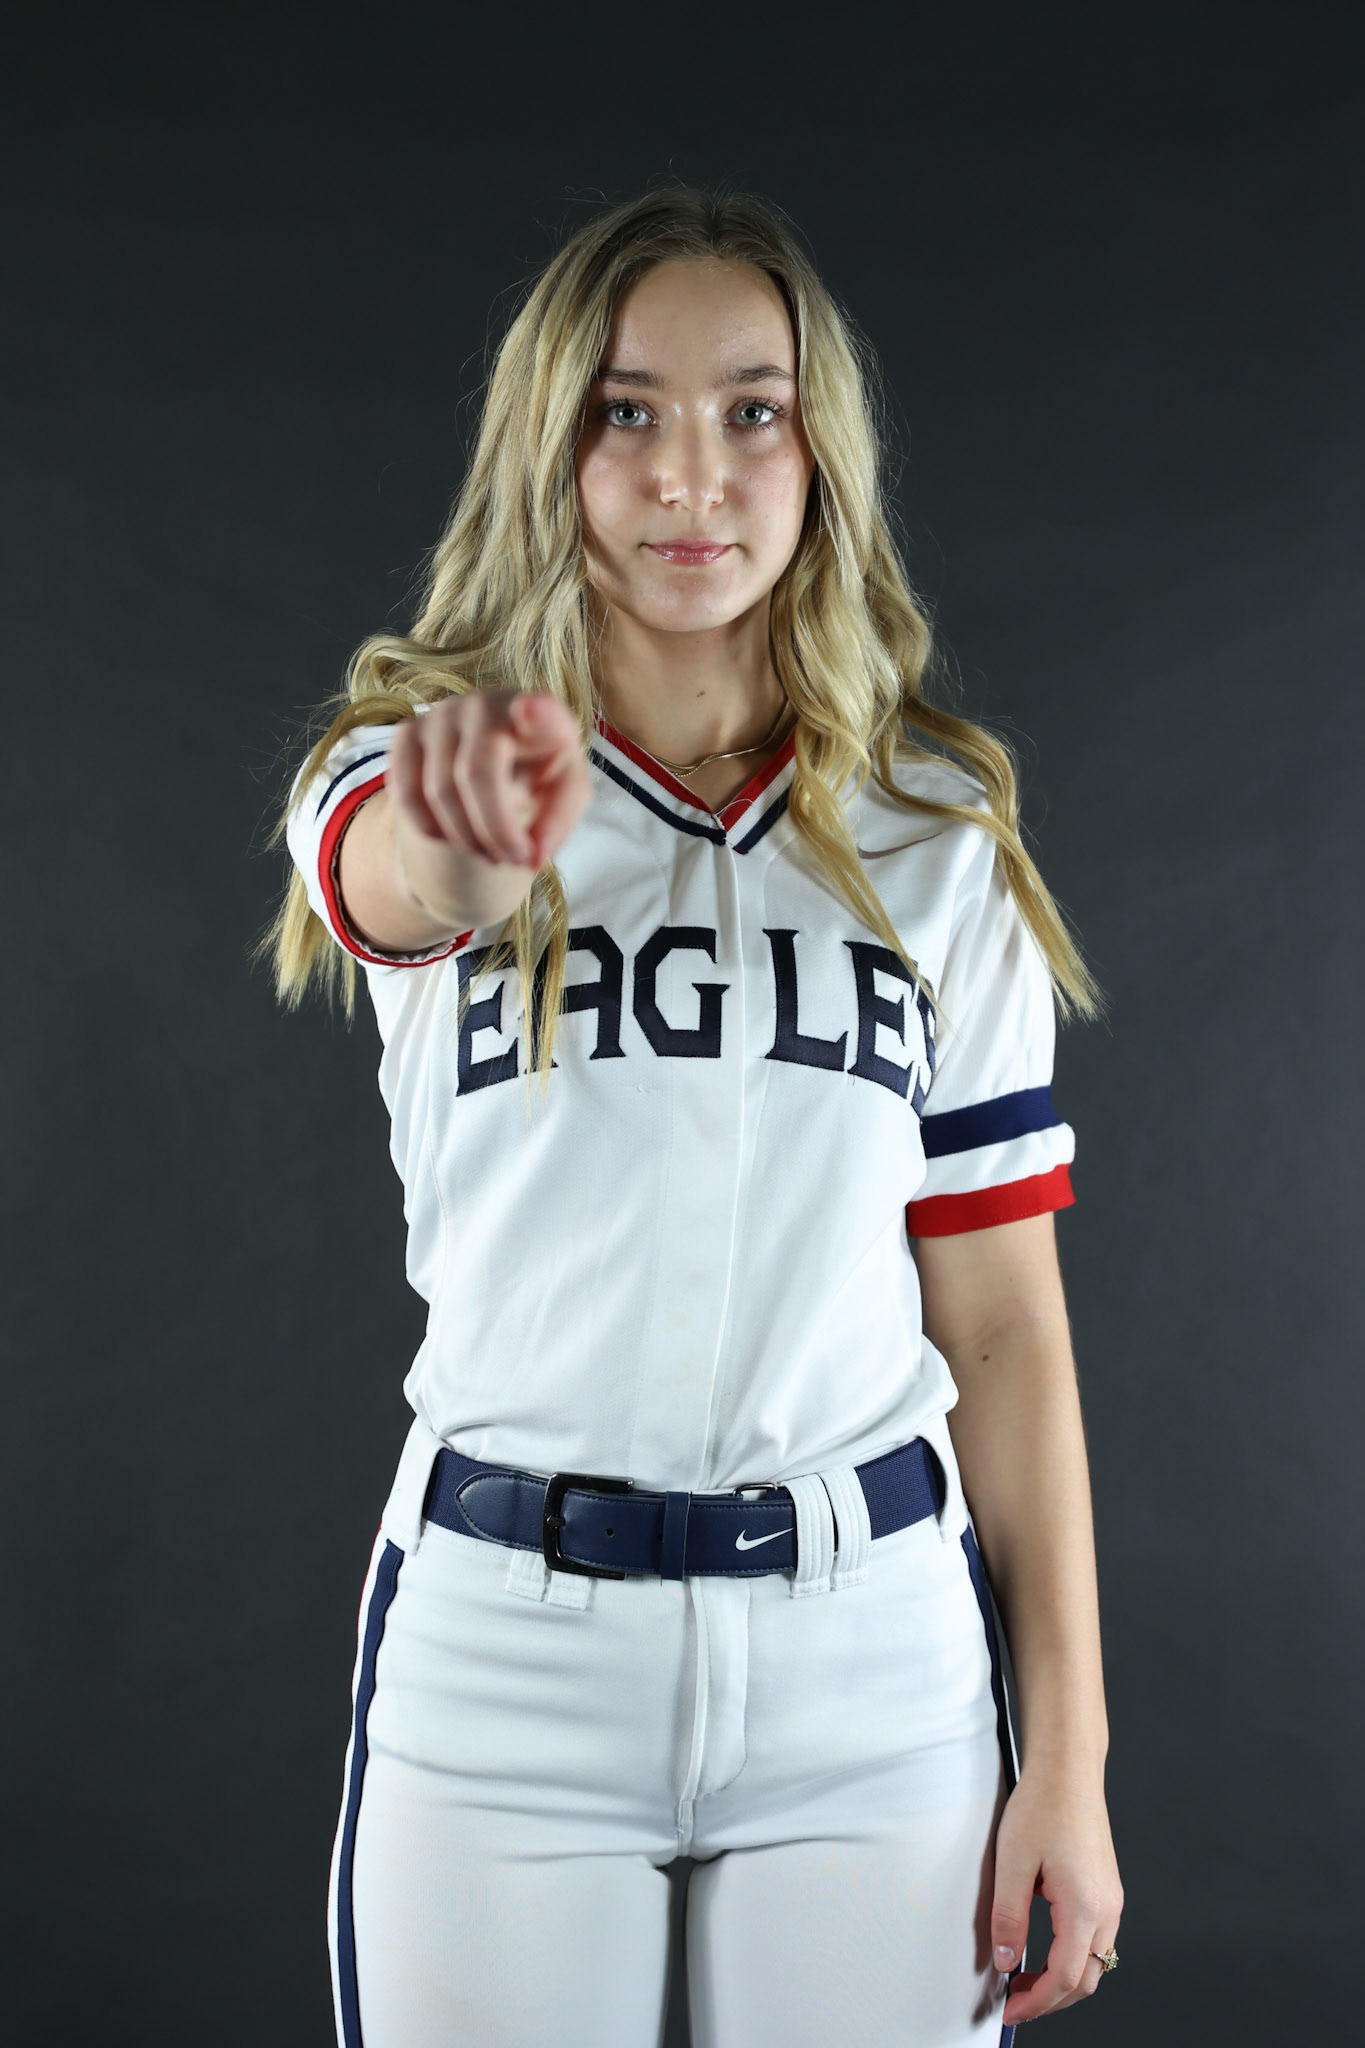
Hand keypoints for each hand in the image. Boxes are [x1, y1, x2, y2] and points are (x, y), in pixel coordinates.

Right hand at [386, 688, 591, 873]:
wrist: (498, 757)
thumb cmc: (538, 771)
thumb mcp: (562, 795)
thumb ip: (556, 822)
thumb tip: (531, 857)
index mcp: (542, 714)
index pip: (538, 709)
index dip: (535, 712)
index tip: (530, 710)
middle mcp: (486, 705)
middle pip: (476, 773)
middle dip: (494, 831)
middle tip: (513, 859)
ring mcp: (442, 714)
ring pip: (440, 791)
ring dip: (466, 838)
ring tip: (489, 850)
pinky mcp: (408, 732)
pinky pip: (406, 793)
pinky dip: (430, 828)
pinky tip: (454, 834)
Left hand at [990, 1759, 1122, 2025]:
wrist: (1069, 1770)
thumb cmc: (1043, 1805)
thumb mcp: (1012, 1863)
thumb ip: (1008, 1918)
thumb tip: (1005, 1962)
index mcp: (1084, 1906)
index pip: (1064, 1978)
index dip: (1036, 2002)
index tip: (1009, 2009)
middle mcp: (1106, 1909)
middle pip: (1085, 1979)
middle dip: (1050, 2000)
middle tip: (1014, 2002)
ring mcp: (1111, 1900)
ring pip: (1094, 1964)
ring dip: (1062, 1981)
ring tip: (1026, 1981)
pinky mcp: (1107, 1890)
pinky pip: (1096, 1941)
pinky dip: (1072, 1959)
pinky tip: (1045, 1952)